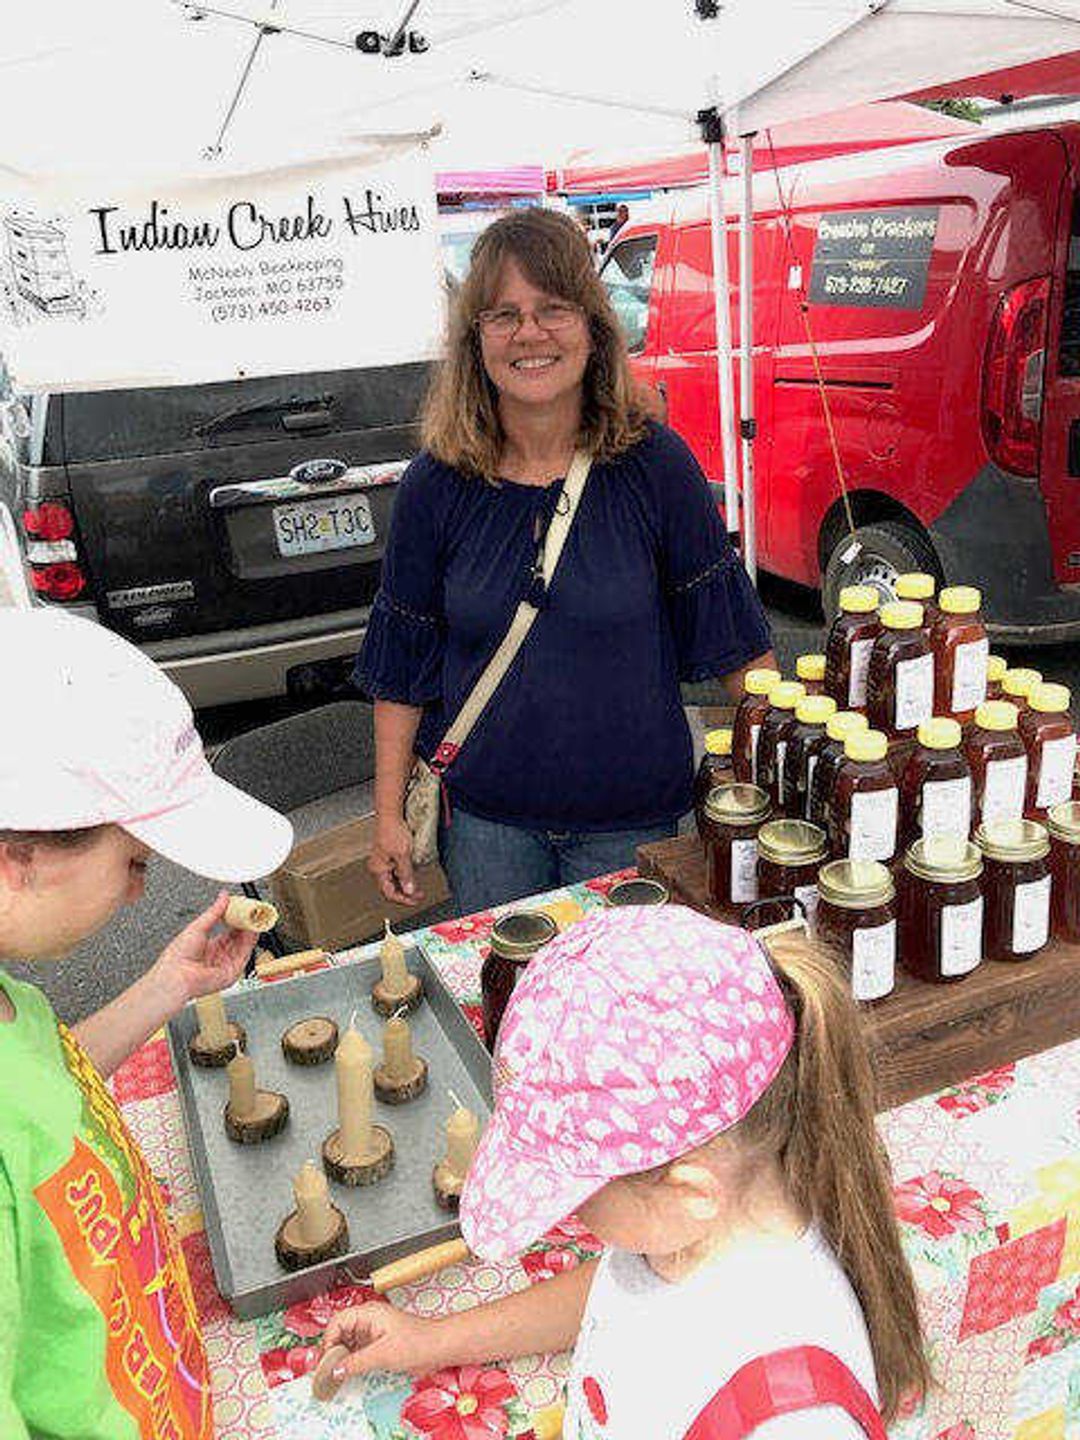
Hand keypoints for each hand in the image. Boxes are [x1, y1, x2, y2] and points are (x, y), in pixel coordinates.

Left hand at [150, 891, 257, 1005]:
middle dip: (246, 926)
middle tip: (253, 913)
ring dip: (250, 932)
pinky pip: (244, 956)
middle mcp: (219, 956)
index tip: (244, 911)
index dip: (238, 922)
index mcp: (209, 946)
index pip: (229, 932)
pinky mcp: (231, 973)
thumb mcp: (198, 926)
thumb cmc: (178, 956)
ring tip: (255, 919)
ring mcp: (226, 965)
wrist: (176, 975)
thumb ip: (214, 911)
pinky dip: (250, 944)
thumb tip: (223, 897)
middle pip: (239, 939)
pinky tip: (251, 932)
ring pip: (244, 946)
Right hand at [320, 1303, 443, 1379]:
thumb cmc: (418, 1342)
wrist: (439, 1348)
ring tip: (336, 1373)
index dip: (329, 1339)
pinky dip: (350, 1360)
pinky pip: (357, 1350)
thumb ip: (356, 1362)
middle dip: (332, 1349)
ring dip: (341, 1356)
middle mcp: (368, 1319)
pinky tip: (347, 1372)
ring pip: (347, 1341)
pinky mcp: (377, 1343)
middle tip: (328, 1369)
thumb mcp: (383, 1354)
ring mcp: (373, 1331)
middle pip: (340, 1331)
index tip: (326, 1359)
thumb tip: (335, 1370)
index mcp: (369, 1313)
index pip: (338, 1321)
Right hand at [369, 814, 422, 905]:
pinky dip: (403, 875)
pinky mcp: (386, 855)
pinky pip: (394, 870)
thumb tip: (409, 890)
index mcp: (378, 869)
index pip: (389, 892)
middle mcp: (377, 867)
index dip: (403, 898)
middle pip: (390, 887)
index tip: (415, 900)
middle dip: (405, 892)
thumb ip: (406, 874)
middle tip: (419, 894)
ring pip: (393, 879)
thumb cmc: (393, 831)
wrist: (390, 815)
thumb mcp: (403, 855)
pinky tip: (411, 873)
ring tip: (417, 884)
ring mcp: (381, 861)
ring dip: (405, 883)